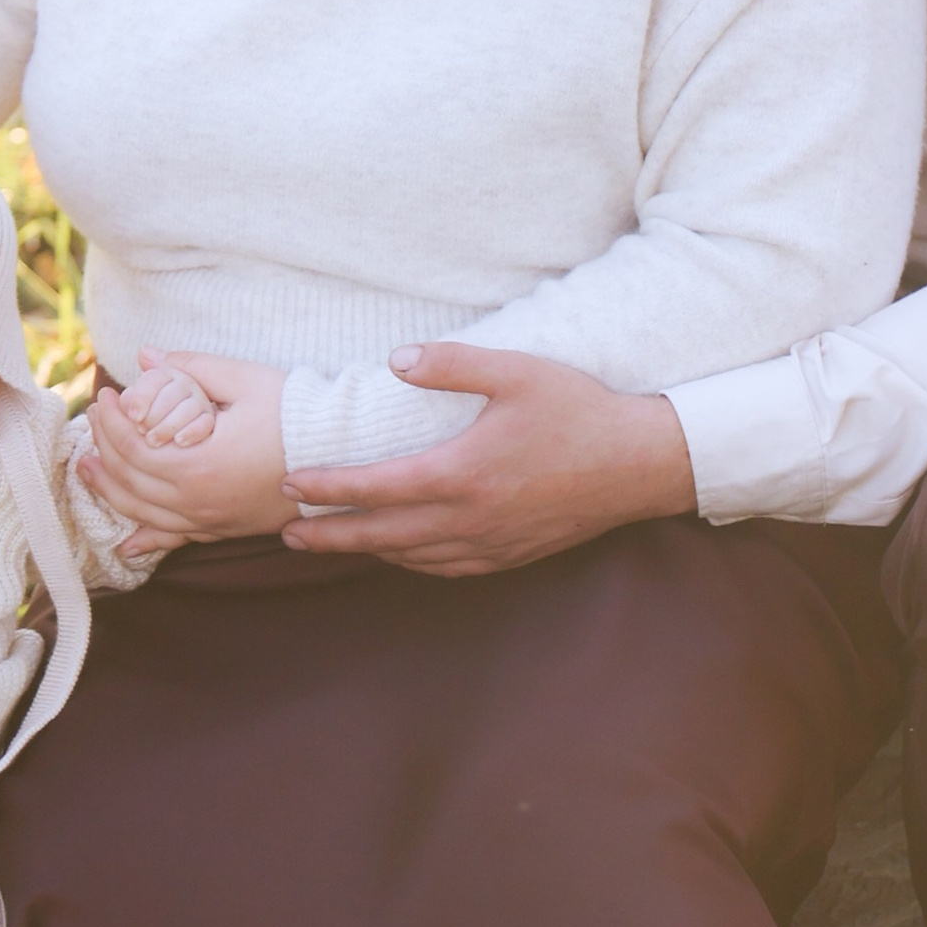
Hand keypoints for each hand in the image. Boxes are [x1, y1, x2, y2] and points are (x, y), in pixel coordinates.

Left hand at [79, 361, 291, 546]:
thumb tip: (146, 356)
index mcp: (198, 465)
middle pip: (131, 480)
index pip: (133, 445)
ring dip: (110, 491)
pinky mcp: (227, 529)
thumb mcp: (242, 380)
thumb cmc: (295, 412)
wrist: (343, 453)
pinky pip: (177, 539)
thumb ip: (189, 368)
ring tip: (87, 470)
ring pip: (144, 513)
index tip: (106, 393)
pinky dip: (148, 539)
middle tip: (95, 419)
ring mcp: (212, 521)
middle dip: (104, 448)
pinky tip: (128, 545)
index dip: (112, 419)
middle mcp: (199, 503)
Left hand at [282, 348, 696, 576]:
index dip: (328, 489)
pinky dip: (411, 562)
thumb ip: (451, 363)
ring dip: (366, 551)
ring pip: (411, 557)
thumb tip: (395, 359)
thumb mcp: (514, 371)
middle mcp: (470, 519)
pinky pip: (446, 567)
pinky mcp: (511, 555)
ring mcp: (491, 543)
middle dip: (329, 535)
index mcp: (461, 474)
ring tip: (331, 542)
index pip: (375, 489)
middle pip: (381, 536)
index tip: (290, 485)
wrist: (639, 464)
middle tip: (287, 533)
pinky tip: (400, 553)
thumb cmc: (577, 411)